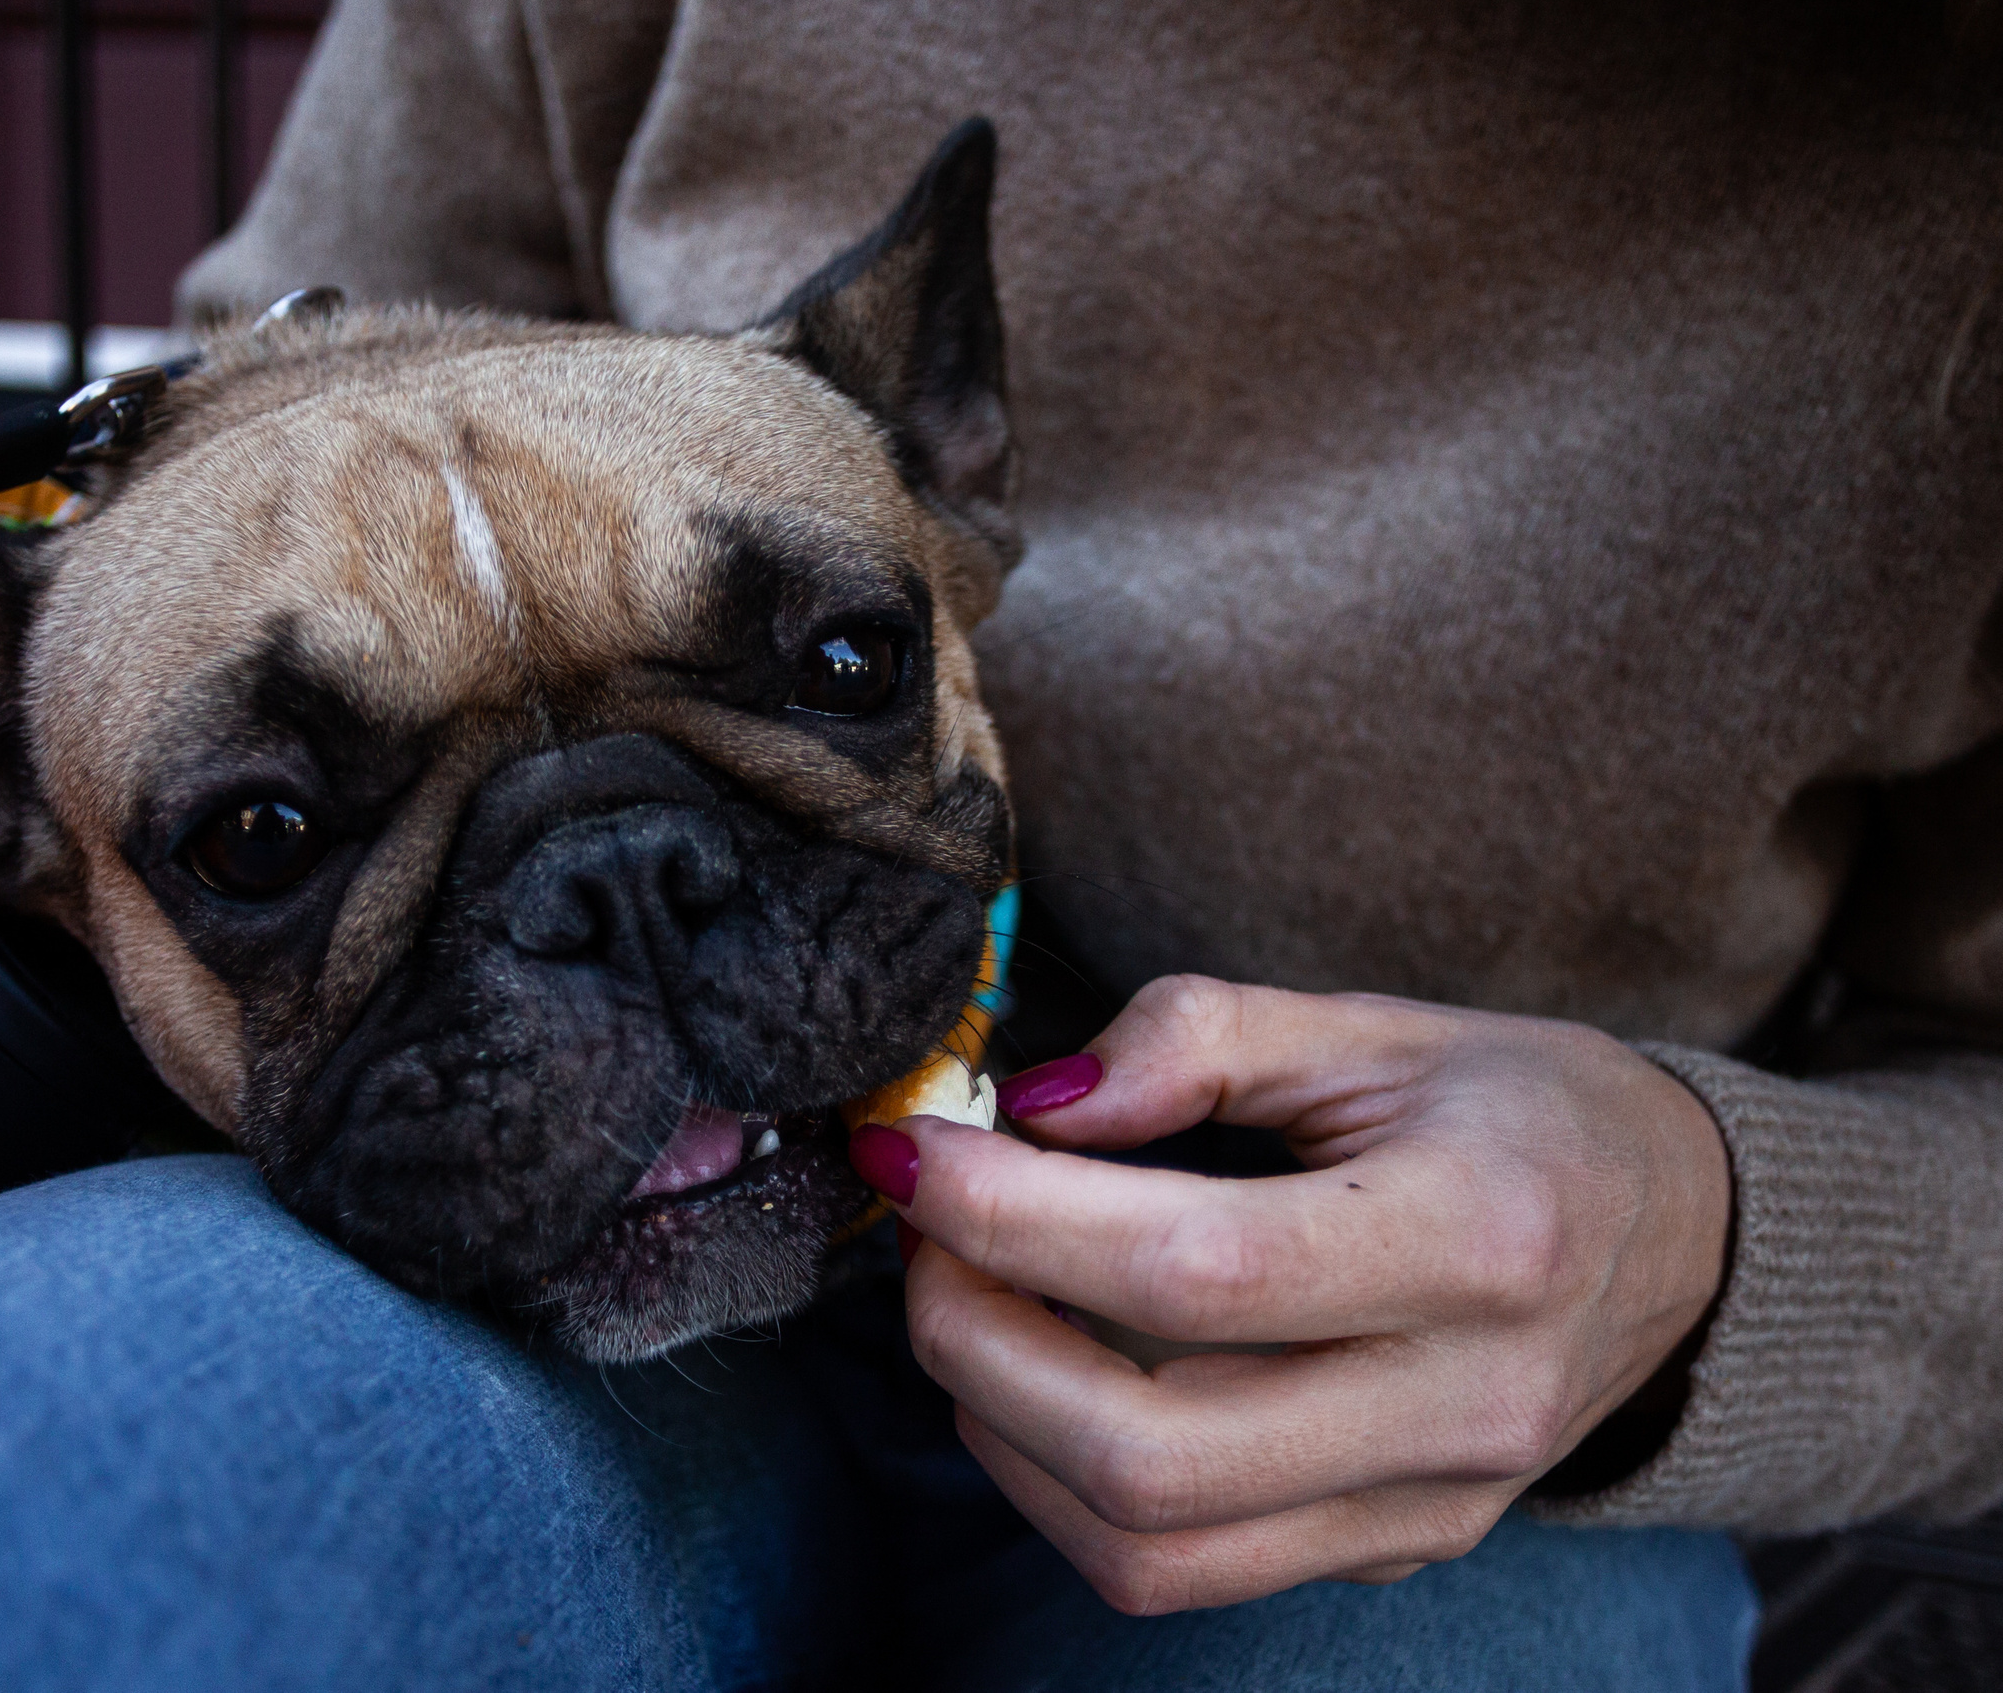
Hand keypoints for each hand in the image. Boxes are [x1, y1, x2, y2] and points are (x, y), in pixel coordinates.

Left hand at [851, 975, 1729, 1613]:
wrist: (1683, 1239)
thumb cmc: (1515, 1110)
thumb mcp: (1375, 1025)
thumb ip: (1196, 1037)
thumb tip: (1029, 1102)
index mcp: (1479, 1237)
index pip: (1194, 1270)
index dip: (1010, 1215)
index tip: (910, 1147)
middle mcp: (1462, 1404)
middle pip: (1148, 1452)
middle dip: (972, 1339)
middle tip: (921, 1230)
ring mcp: (1429, 1505)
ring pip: (1144, 1549)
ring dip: (997, 1424)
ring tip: (965, 1295)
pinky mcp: (1390, 1552)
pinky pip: (1179, 1568)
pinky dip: (1060, 1480)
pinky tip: (1038, 1369)